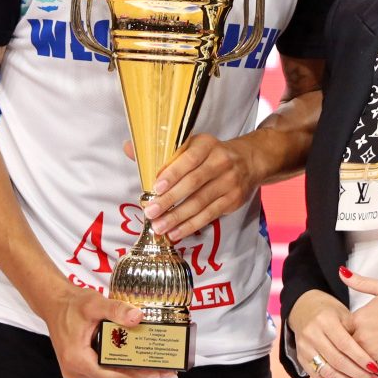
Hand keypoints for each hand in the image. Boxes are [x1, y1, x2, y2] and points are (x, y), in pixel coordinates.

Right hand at [38, 282, 178, 377]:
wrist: (55, 304)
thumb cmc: (71, 306)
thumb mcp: (95, 304)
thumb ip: (117, 310)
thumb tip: (137, 317)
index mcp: (77, 360)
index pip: (113, 376)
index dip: (137, 376)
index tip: (157, 372)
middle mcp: (76, 371)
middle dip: (140, 374)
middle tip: (165, 369)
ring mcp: (78, 372)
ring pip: (110, 376)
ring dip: (132, 371)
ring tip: (157, 365)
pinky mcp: (82, 368)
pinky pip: (105, 370)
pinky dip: (121, 366)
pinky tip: (138, 360)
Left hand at [134, 133, 260, 241]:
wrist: (249, 161)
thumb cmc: (210, 154)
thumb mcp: (192, 145)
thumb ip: (162, 151)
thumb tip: (128, 148)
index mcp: (207, 144)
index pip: (190, 159)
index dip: (173, 173)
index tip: (156, 187)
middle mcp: (221, 161)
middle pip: (194, 182)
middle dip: (171, 199)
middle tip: (151, 212)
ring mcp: (229, 181)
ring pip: (201, 202)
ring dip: (178, 217)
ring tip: (159, 227)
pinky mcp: (233, 199)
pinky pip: (210, 215)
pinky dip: (192, 225)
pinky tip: (176, 232)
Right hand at [289, 289, 377, 377]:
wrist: (305, 310)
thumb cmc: (331, 312)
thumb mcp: (344, 314)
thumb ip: (355, 332)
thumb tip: (373, 354)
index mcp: (325, 320)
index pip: (344, 344)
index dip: (360, 358)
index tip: (375, 367)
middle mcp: (311, 334)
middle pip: (337, 361)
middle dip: (357, 374)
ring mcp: (304, 348)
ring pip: (328, 372)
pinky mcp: (301, 359)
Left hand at [341, 267, 377, 374]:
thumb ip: (361, 282)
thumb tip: (342, 273)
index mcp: (359, 318)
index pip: (340, 329)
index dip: (344, 331)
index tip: (348, 331)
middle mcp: (361, 337)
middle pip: (344, 346)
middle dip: (346, 347)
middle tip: (352, 347)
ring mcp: (371, 353)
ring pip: (353, 362)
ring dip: (354, 362)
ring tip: (359, 360)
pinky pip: (367, 373)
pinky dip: (366, 373)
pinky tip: (369, 370)